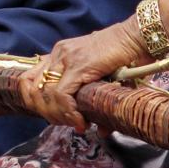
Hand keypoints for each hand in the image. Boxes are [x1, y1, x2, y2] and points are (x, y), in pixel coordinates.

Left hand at [19, 15, 148, 132]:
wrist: (138, 38)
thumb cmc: (126, 57)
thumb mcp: (101, 78)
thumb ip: (95, 100)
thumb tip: (100, 130)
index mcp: (59, 54)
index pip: (30, 80)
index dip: (38, 104)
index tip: (58, 118)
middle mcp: (58, 53)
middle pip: (32, 88)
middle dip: (46, 113)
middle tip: (68, 123)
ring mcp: (66, 58)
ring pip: (44, 93)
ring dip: (57, 115)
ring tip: (75, 123)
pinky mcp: (78, 65)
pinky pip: (62, 94)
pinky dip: (69, 112)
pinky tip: (82, 120)